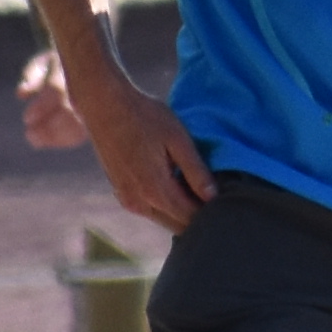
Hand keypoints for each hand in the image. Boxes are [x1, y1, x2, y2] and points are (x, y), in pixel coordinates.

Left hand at [14, 45, 88, 149]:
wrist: (90, 63)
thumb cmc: (59, 63)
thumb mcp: (44, 62)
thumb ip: (33, 74)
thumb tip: (21, 94)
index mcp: (73, 68)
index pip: (57, 91)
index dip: (41, 108)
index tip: (27, 119)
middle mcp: (87, 86)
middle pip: (69, 112)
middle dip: (48, 128)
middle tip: (29, 135)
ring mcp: (94, 104)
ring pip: (78, 127)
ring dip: (55, 138)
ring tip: (35, 141)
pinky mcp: (95, 118)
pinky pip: (81, 134)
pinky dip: (64, 140)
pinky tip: (48, 141)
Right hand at [74, 68, 213, 235]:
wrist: (104, 106)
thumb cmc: (143, 116)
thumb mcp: (177, 139)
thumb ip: (196, 171)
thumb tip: (214, 197)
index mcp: (155, 190)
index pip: (191, 218)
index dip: (212, 213)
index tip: (228, 201)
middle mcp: (139, 203)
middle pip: (178, 226)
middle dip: (198, 217)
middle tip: (216, 196)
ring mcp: (127, 200)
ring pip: (164, 220)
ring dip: (182, 210)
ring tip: (197, 187)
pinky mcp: (121, 194)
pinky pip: (151, 210)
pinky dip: (166, 205)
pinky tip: (176, 183)